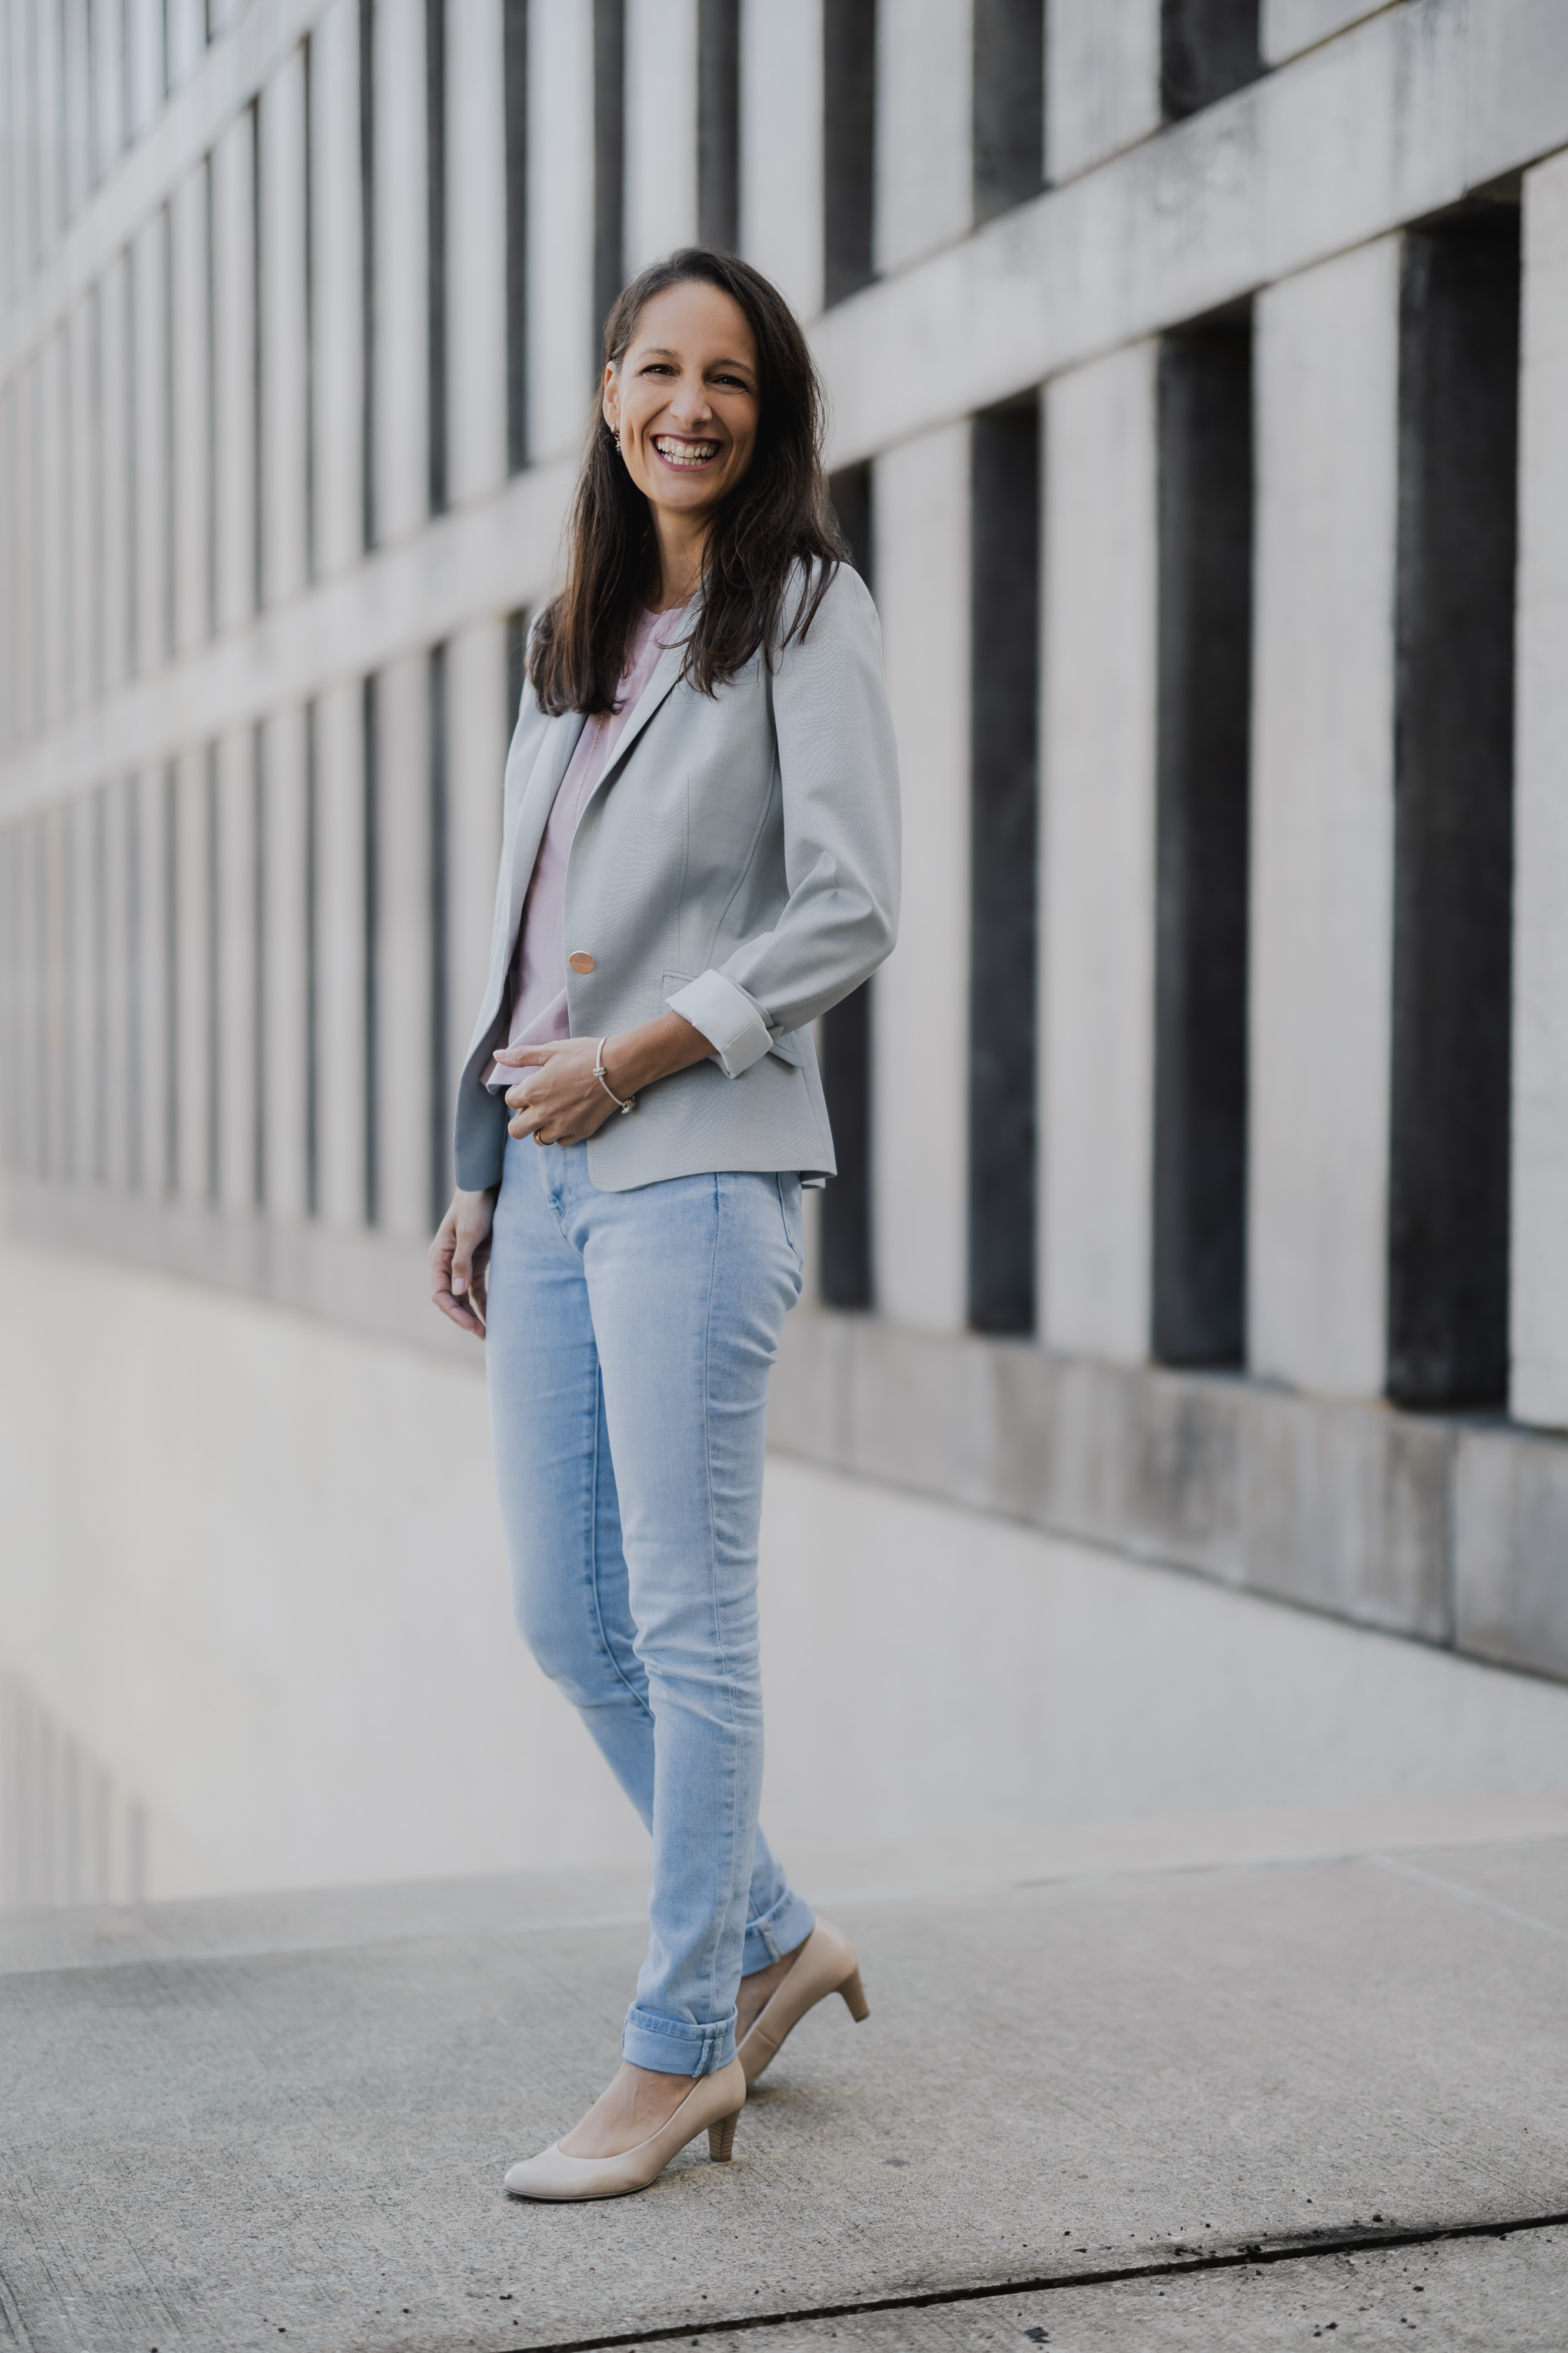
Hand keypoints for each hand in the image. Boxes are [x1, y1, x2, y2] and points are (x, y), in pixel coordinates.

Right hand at [429, 1186, 496, 1336]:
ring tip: (488, 1333)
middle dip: (464, 1317)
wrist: (487, 1186)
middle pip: (451, 1299)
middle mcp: (447, 1264)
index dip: (453, 1311)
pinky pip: (477, 1288)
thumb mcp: (470, 1233)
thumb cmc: (475, 1206)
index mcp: (438, 1257)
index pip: (440, 1293)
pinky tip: (492, 1317)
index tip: (471, 1324)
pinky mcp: (477, 1262)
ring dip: (474, 1314)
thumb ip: (463, 1262)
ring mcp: (462, 1264)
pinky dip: (484, 1302)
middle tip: (483, 1334)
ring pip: (464, 1297)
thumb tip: (457, 1292)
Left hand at [499, 1037, 622, 1143]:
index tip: (528, 1088)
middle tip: (533, 1108)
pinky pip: (562, 1142)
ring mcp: (563, 1126)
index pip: (510, 1102)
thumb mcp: (551, 1050)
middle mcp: (544, 1113)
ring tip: (552, 1113)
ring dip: (541, 1129)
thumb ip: (522, 1056)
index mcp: (532, 1092)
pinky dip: (561, 1134)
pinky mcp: (581, 1132)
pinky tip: (568, 1119)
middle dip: (520, 1120)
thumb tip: (497, 1056)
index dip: (516, 1094)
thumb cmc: (585, 1054)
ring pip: (540, 1140)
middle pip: (516, 1131)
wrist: (619, 1066)